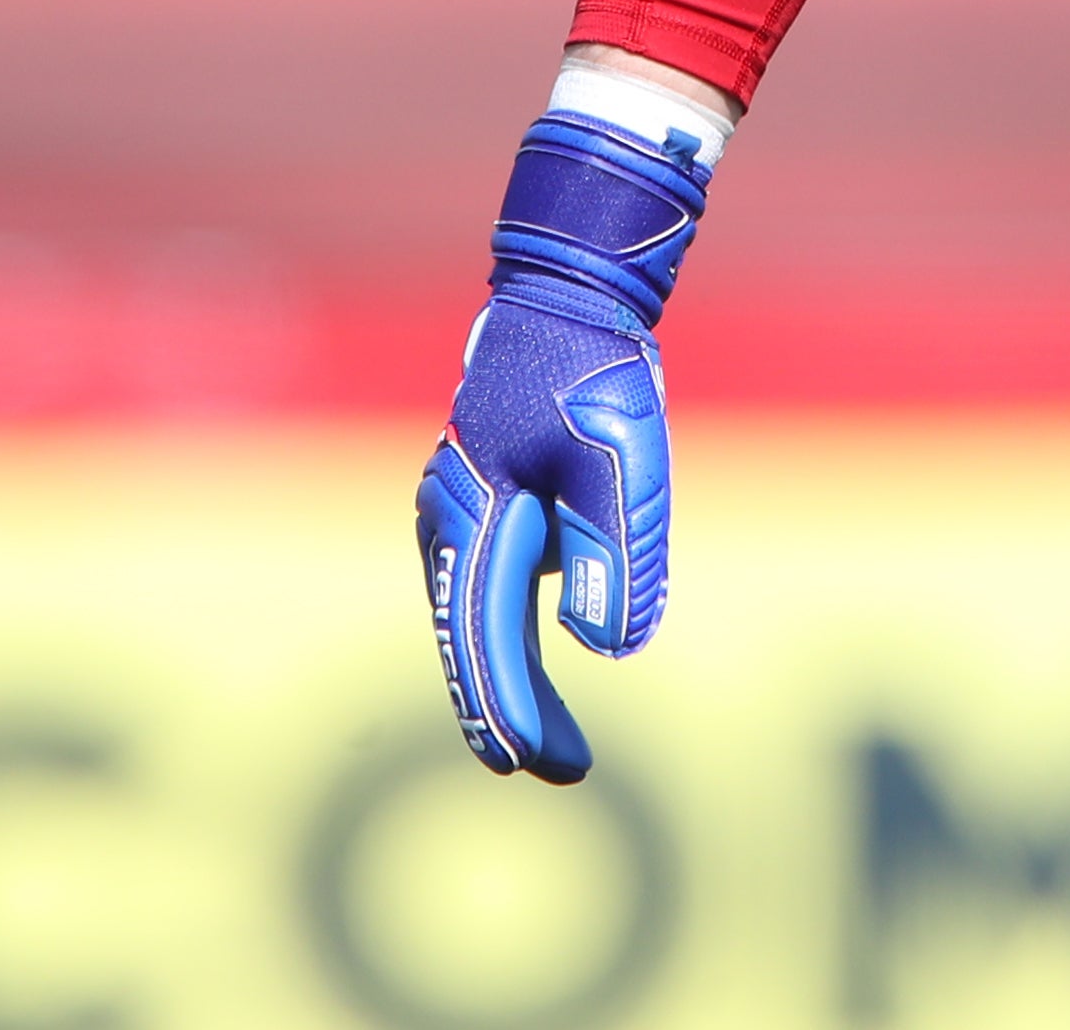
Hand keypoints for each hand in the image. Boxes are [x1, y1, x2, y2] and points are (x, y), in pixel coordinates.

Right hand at [419, 103, 712, 781]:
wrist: (565, 297)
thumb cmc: (591, 370)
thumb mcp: (619, 456)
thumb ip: (616, 548)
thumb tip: (609, 651)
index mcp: (473, 513)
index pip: (484, 634)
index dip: (506, 705)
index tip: (528, 765)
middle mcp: (449, 521)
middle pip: (470, 637)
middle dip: (507, 709)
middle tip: (554, 771)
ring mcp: (457, 511)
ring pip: (474, 618)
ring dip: (505, 677)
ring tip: (551, 743)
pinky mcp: (481, 502)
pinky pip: (486, 588)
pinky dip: (504, 636)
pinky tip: (535, 665)